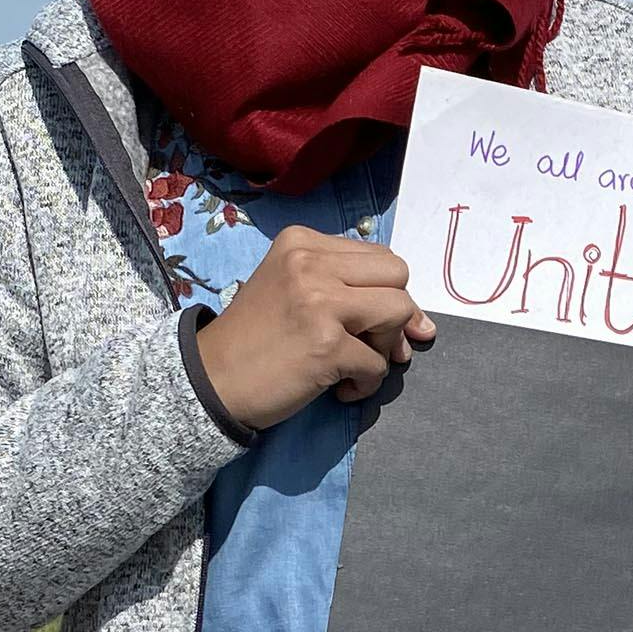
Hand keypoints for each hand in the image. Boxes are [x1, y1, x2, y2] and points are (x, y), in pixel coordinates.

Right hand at [197, 229, 434, 426]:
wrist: (210, 380)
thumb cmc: (255, 339)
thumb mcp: (293, 290)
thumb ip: (349, 290)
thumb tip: (422, 324)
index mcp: (301, 242)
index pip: (379, 256)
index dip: (389, 293)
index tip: (378, 326)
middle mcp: (310, 262)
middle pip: (398, 275)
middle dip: (396, 314)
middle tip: (371, 343)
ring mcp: (319, 301)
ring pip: (399, 311)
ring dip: (385, 348)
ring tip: (354, 365)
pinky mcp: (326, 344)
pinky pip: (378, 363)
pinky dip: (366, 384)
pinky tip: (338, 389)